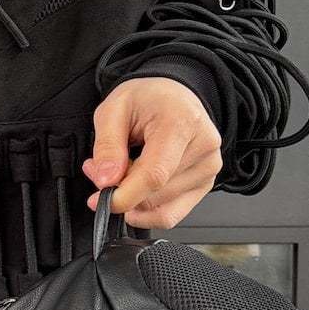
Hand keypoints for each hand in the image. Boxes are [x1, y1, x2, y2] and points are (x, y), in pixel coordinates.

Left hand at [83, 77, 222, 229]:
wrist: (173, 95)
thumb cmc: (147, 98)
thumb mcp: (114, 109)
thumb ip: (107, 146)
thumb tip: (106, 182)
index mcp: (181, 122)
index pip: (155, 174)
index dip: (125, 195)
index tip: (100, 200)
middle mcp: (203, 146)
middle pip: (155, 192)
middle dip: (121, 190)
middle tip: (100, 170)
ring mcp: (208, 167)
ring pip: (160, 206)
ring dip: (132, 198)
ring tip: (121, 169)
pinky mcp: (206, 183)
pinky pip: (171, 214)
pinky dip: (146, 211)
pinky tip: (134, 193)